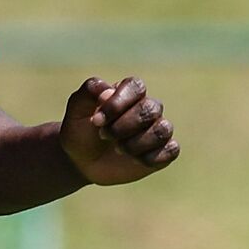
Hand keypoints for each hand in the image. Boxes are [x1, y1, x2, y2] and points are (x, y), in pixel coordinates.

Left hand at [59, 76, 178, 185]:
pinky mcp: (163, 152)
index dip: (118, 104)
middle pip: (150, 109)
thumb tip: (108, 90)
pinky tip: (134, 160)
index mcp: (129, 92)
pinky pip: (172, 150)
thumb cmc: (81, 130)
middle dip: (124, 126)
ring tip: (119, 149)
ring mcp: (156, 129)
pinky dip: (151, 157)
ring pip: (163, 130)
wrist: (82, 161)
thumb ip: (89, 91)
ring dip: (137, 143)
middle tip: (104, 135)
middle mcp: (147, 108)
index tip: (96, 121)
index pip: (136, 87)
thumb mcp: (76, 109)